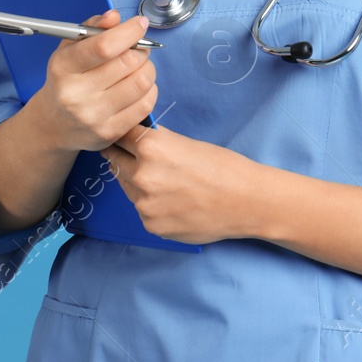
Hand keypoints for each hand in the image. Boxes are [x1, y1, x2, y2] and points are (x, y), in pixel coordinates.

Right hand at [26, 9, 157, 152]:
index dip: (129, 32)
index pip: (103, 46)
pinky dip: (149, 90)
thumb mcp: (69, 49)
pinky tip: (138, 87)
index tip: (140, 24)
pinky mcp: (110, 132)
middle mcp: (76, 94)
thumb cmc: (66, 81)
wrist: (53, 125)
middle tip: (138, 49)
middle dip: (140, 50)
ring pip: (141, 83)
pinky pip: (145, 104)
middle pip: (128, 63)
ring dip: (147, 69)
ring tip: (139, 68)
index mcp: (63, 68)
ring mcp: (93, 116)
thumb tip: (114, 16)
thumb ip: (92, 29)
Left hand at [99, 123, 261, 244]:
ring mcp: (144, 204)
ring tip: (166, 183)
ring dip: (137, 184)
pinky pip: (142, 210)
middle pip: (116, 162)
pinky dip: (152, 205)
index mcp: (151, 147)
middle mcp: (141, 175)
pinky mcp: (151, 225)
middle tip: (136, 159)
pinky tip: (174, 202)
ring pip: (127, 188)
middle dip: (124, 158)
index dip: (122, 136)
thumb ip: (157, 142)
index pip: (119, 137)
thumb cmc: (222, 167)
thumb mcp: (186, 143)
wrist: (245, 201)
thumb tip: (136, 139)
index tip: (122, 139)